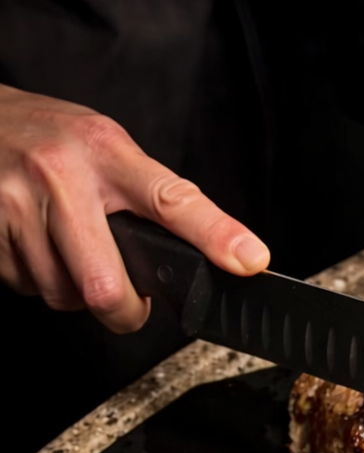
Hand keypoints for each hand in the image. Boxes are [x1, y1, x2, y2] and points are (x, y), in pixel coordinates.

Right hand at [0, 84, 269, 332]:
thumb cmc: (49, 140)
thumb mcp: (109, 150)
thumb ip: (155, 197)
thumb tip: (222, 252)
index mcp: (106, 153)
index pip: (172, 200)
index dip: (215, 235)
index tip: (249, 260)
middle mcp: (60, 176)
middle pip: (104, 286)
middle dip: (122, 310)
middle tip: (126, 299)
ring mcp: (15, 204)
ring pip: (64, 295)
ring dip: (73, 291)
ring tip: (68, 250)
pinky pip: (27, 288)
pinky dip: (39, 280)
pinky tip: (36, 245)